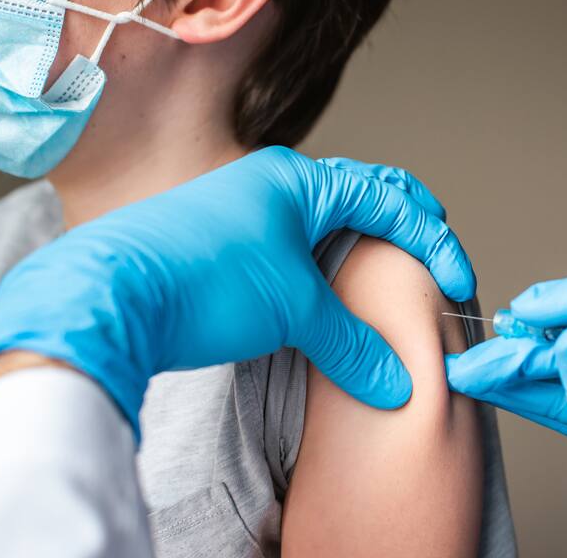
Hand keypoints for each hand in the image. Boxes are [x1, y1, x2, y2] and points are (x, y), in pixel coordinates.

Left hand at [0, 147, 474, 438]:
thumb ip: (352, 344)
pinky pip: (292, 243)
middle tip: (435, 250)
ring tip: (390, 271)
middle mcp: (274, 184)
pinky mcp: (225, 242)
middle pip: (361, 195)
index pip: (389, 200)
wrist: (108, 295)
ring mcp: (246, 210)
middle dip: (405, 222)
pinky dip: (324, 262)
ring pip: (324, 220)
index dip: (432, 241)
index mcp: (300, 181)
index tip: (457, 282)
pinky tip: (329, 288)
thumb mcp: (293, 310)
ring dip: (363, 242)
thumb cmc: (205, 282)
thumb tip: (398, 384)